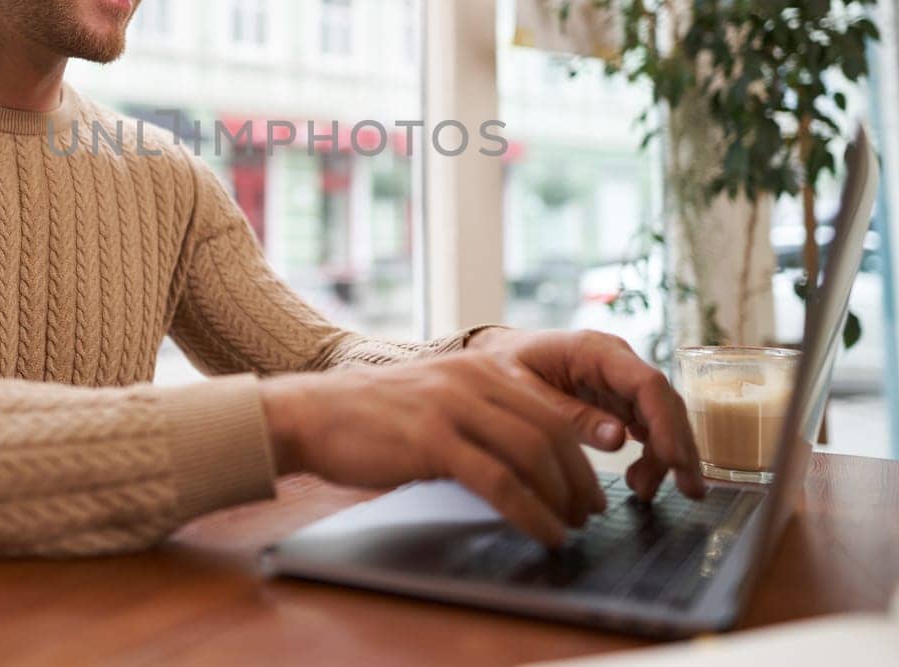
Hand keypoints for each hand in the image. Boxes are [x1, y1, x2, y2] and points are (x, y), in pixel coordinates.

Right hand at [259, 350, 613, 546]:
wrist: (310, 414)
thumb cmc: (367, 417)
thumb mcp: (434, 400)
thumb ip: (478, 416)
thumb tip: (523, 461)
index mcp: (478, 367)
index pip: (548, 409)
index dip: (578, 453)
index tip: (588, 487)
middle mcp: (472, 379)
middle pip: (550, 431)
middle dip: (578, 479)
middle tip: (588, 513)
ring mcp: (452, 406)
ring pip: (532, 453)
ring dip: (560, 498)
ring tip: (568, 528)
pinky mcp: (433, 439)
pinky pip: (500, 481)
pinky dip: (530, 512)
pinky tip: (542, 532)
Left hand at [464, 327, 704, 501]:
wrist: (495, 353)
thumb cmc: (505, 363)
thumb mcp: (524, 390)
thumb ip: (569, 414)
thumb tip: (619, 439)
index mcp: (594, 350)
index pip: (647, 383)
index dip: (666, 423)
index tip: (674, 461)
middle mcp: (617, 361)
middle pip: (664, 401)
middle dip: (680, 446)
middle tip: (690, 490)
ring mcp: (620, 379)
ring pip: (661, 416)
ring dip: (665, 455)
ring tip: (644, 492)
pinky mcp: (618, 397)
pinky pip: (646, 424)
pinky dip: (650, 453)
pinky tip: (641, 481)